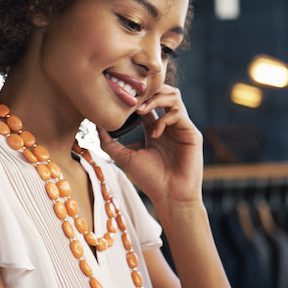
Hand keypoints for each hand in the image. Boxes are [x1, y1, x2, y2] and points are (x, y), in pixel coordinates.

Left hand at [97, 85, 202, 205]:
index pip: (149, 102)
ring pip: (174, 96)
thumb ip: (109, 142)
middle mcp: (169, 125)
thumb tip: (96, 124)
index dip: (138, 97)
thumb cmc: (150, 180)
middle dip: (149, 90)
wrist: (169, 196)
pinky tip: (155, 134)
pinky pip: (178, 114)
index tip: (122, 97)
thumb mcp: (124, 158)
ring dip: (156, 98)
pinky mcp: (192, 133)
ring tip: (141, 110)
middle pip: (164, 92)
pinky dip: (164, 119)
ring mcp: (182, 128)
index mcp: (155, 129)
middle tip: (133, 99)